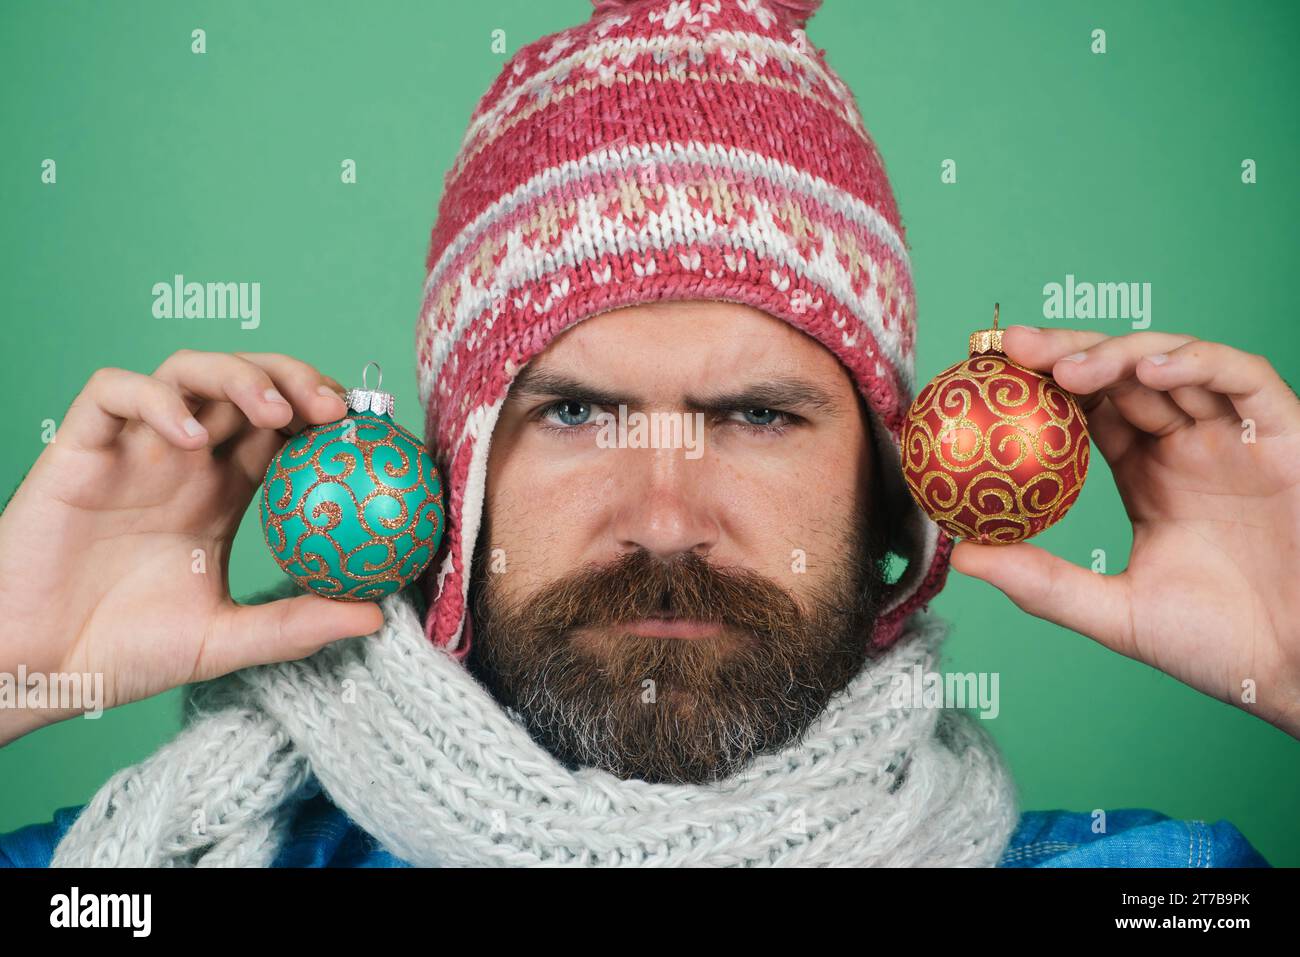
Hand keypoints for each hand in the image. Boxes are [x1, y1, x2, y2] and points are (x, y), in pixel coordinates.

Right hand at [0, 351, 383, 745]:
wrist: (37, 670)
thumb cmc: (123, 652)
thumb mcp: (224, 639)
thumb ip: (294, 624)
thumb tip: (376, 615)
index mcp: (222, 491)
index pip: (282, 427)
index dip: (323, 415)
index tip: (365, 432)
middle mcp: (182, 459)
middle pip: (245, 383)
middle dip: (294, 377)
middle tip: (333, 407)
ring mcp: (132, 449)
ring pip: (186, 371)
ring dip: (237, 375)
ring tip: (275, 410)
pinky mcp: (79, 449)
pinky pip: (113, 393)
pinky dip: (154, 399)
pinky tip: (189, 439)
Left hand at [950, 327, 1299, 738]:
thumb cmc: (1222, 647)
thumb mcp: (1116, 611)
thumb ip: (1044, 582)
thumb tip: (962, 555)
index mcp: (1147, 474)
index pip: (1087, 410)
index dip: (1040, 386)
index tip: (986, 377)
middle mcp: (1188, 445)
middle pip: (1120, 375)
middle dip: (1066, 353)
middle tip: (1011, 348)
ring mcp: (1236, 436)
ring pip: (1174, 364)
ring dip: (1119, 355)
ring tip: (1068, 369)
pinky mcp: (1286, 435)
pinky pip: (1244, 379)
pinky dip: (1198, 363)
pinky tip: (1151, 371)